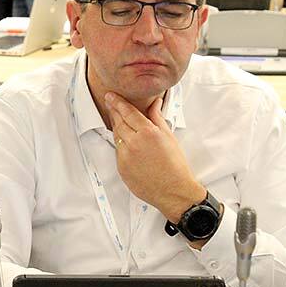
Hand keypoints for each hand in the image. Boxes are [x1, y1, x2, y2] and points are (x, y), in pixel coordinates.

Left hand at [105, 93, 205, 227]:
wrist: (173, 191)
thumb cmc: (175, 165)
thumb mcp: (169, 137)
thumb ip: (157, 117)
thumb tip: (155, 103)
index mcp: (147, 133)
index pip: (128, 112)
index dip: (118, 102)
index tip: (111, 96)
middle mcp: (134, 143)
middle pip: (119, 122)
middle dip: (114, 111)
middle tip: (109, 101)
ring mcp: (125, 156)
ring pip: (117, 135)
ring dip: (116, 125)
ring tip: (116, 117)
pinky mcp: (121, 167)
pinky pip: (117, 150)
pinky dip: (120, 142)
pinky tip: (123, 139)